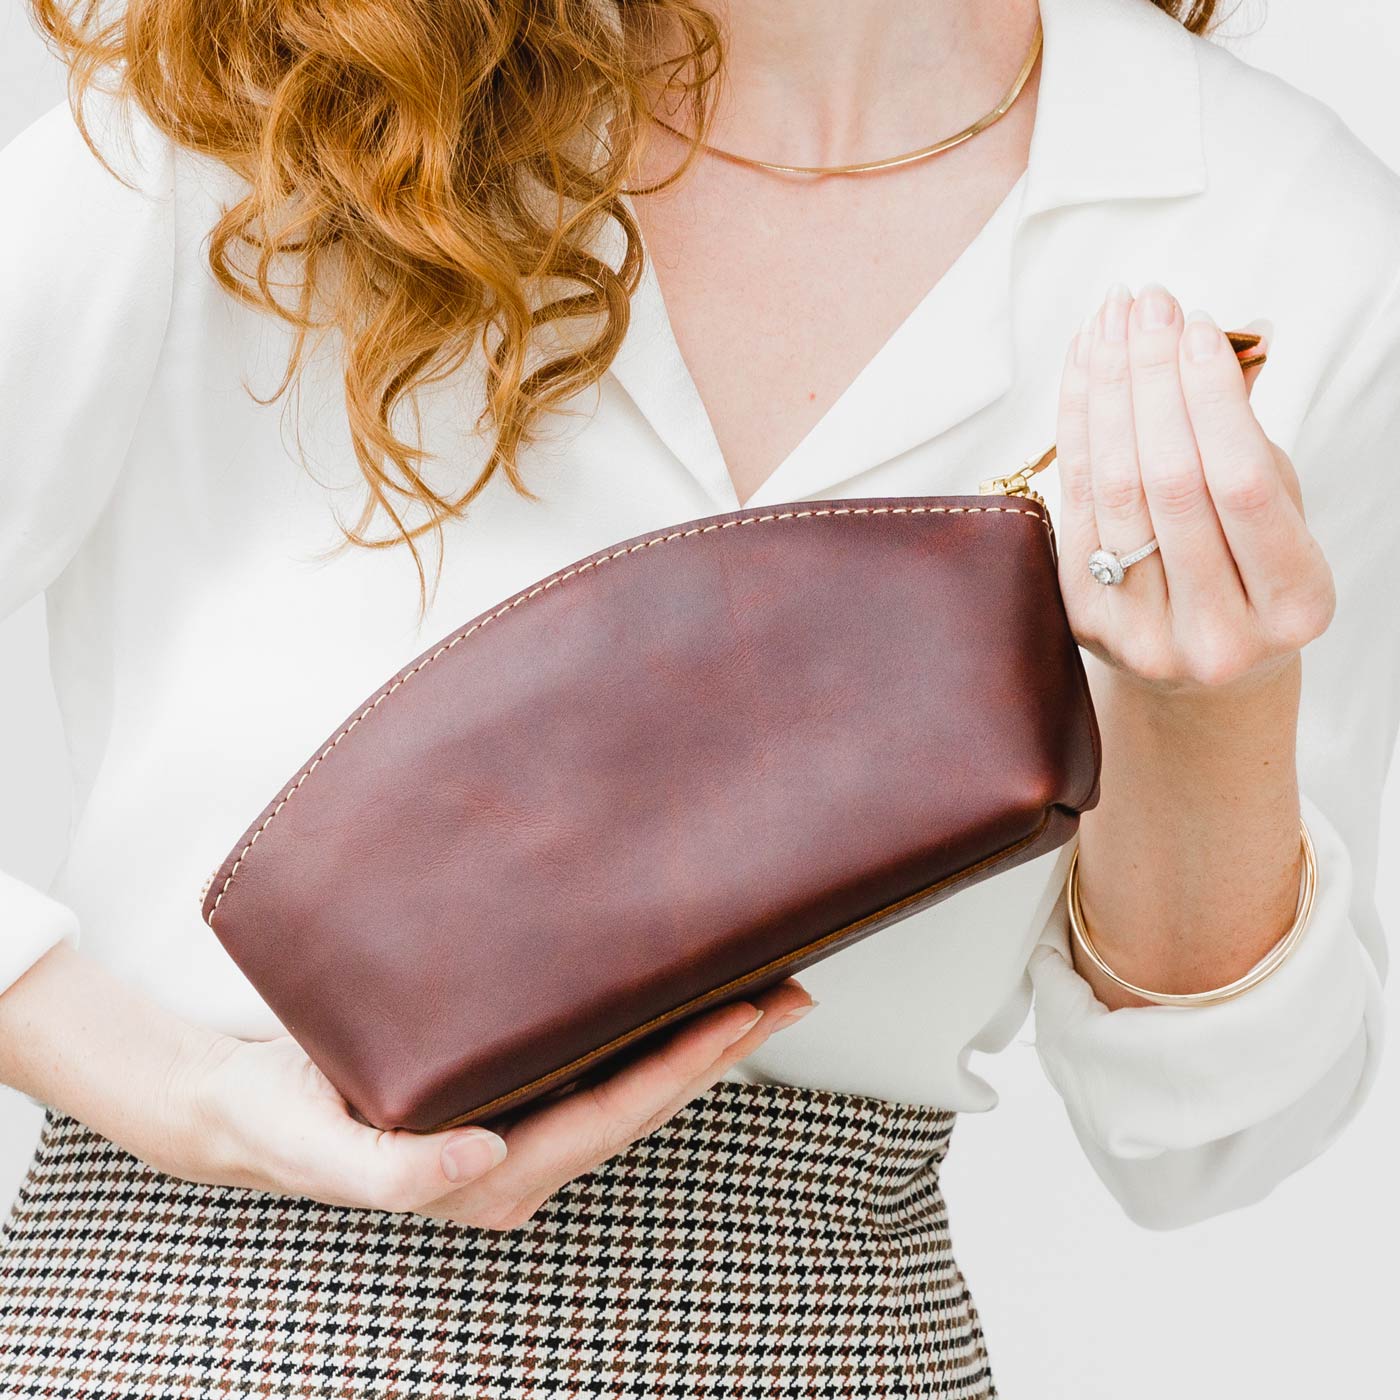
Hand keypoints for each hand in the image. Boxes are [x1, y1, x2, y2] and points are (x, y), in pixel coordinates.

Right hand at [179, 977, 814, 1230]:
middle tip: (788, 992)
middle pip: (641, 1102)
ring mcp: (519, 1131)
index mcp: (490, 1178)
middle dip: (717, 1051)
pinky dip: (649, 1035)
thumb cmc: (280, 1124)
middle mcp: (520, 1161)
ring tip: (760, 992)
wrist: (244, 1109)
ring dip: (698, 1043)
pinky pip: (597, 1068)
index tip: (741, 1016)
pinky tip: (676, 1001)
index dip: (680, 1068)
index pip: (609, 1117)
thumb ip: (393, 1172)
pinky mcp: (507, 1096)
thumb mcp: (319, 1149)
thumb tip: (484, 1157)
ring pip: (630, 1085)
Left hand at [1055, 283, 1335, 694]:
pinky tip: (1084, 371)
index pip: (1243, 486)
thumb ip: (1253, 439)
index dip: (1213, 399)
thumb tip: (1232, 335)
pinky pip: (1075, 506)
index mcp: (1292, 607)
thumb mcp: (1279, 515)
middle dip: (1155, 380)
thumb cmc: (1250, 573)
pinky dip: (1076, 429)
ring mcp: (1144, 636)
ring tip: (1111, 323)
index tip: (1197, 326)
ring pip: (1115, 492)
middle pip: (1170, 483)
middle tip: (1147, 306)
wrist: (1201, 671)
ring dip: (1108, 392)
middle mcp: (1218, 634)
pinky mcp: (1085, 623)